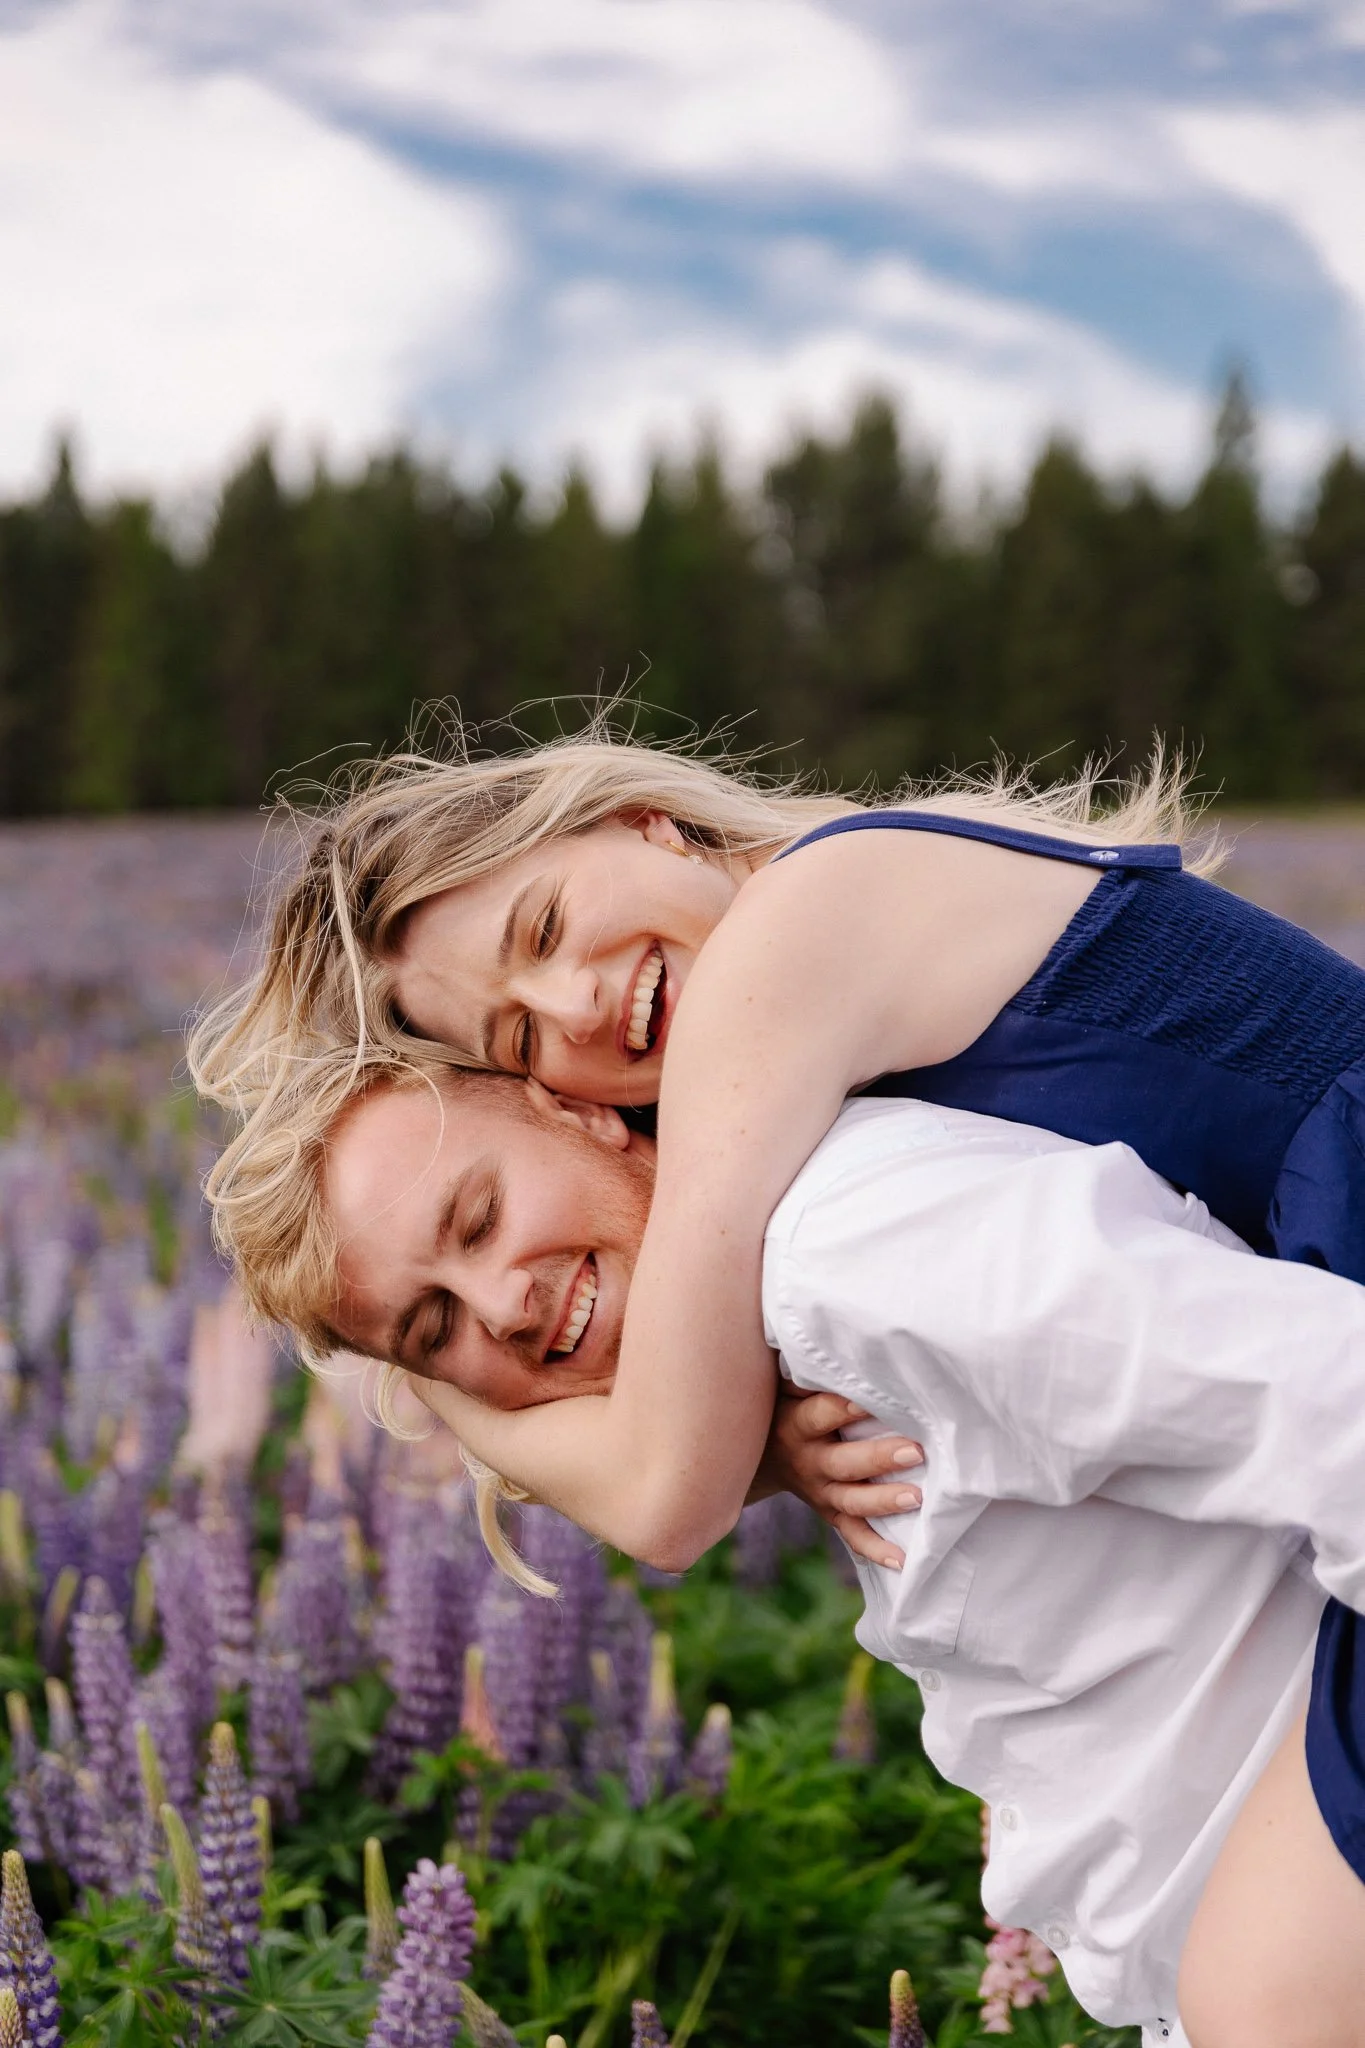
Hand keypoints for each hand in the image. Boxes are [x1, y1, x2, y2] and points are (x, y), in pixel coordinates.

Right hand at [757, 1387, 922, 1570]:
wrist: (750, 1456)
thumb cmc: (779, 1405)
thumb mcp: (779, 1387)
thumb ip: (801, 1372)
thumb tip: (828, 1343)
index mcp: (795, 1426)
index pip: (819, 1415)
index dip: (842, 1409)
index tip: (869, 1402)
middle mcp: (807, 1462)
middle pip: (842, 1463)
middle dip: (879, 1458)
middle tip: (916, 1451)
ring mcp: (819, 1491)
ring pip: (851, 1501)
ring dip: (884, 1501)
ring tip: (917, 1497)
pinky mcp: (829, 1511)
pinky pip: (851, 1533)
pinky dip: (874, 1548)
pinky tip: (901, 1560)